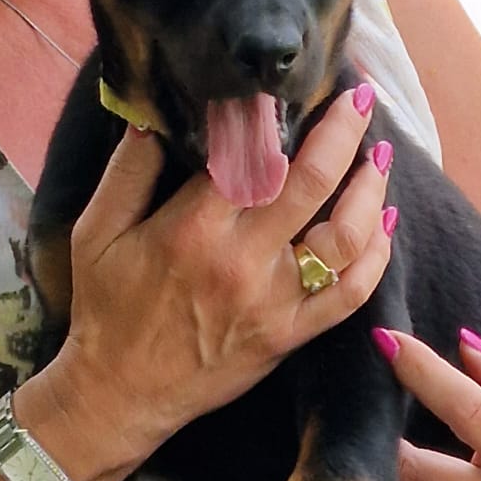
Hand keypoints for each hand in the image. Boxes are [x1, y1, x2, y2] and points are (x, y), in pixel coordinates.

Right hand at [46, 85, 394, 474]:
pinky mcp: (290, 335)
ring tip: (379, 155)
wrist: (118, 395)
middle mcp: (242, 261)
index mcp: (192, 228)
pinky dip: (376, 255)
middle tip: (362, 96)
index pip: (249, 155)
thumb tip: (154, 116)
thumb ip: (127, 171)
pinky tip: (384, 222)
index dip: (275, 114)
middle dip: (344, 131)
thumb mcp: (95, 232)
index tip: (292, 84)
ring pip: (346, 236)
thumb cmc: (106, 309)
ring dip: (371, 189)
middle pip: (312, 182)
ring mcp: (274, 301)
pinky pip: (350, 293)